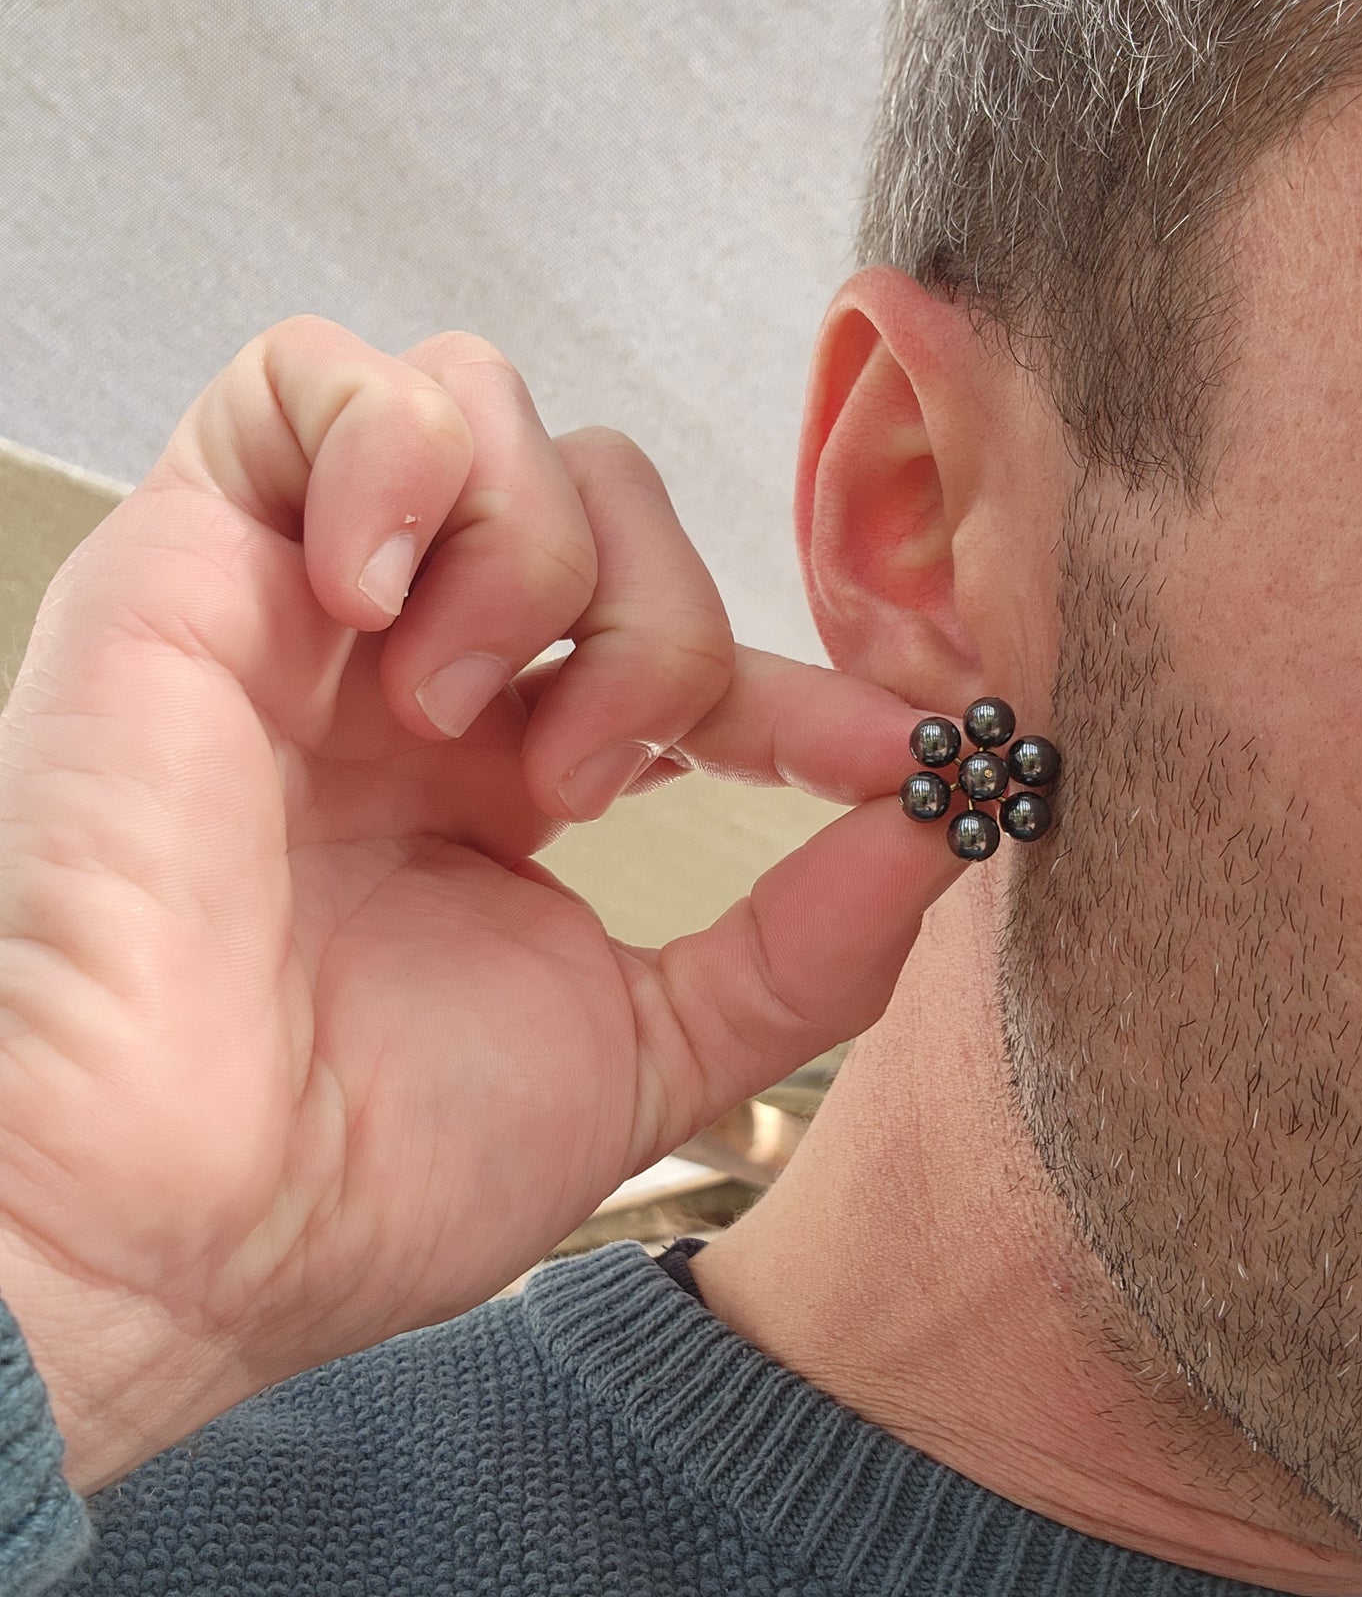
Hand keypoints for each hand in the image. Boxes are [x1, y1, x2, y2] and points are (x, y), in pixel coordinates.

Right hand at [0, 317, 965, 1492]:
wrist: (183, 1220)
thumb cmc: (368, 1170)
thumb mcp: (642, 1053)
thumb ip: (804, 943)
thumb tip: (944, 822)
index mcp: (502, 781)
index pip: (689, 653)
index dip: (802, 682)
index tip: (895, 745)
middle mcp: (409, 680)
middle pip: (607, 500)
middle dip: (659, 626)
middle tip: (587, 779)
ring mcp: (304, 612)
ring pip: (488, 415)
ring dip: (533, 558)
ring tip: (458, 714)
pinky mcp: (192, 555)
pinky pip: (312, 375)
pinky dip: (396, 457)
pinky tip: (383, 614)